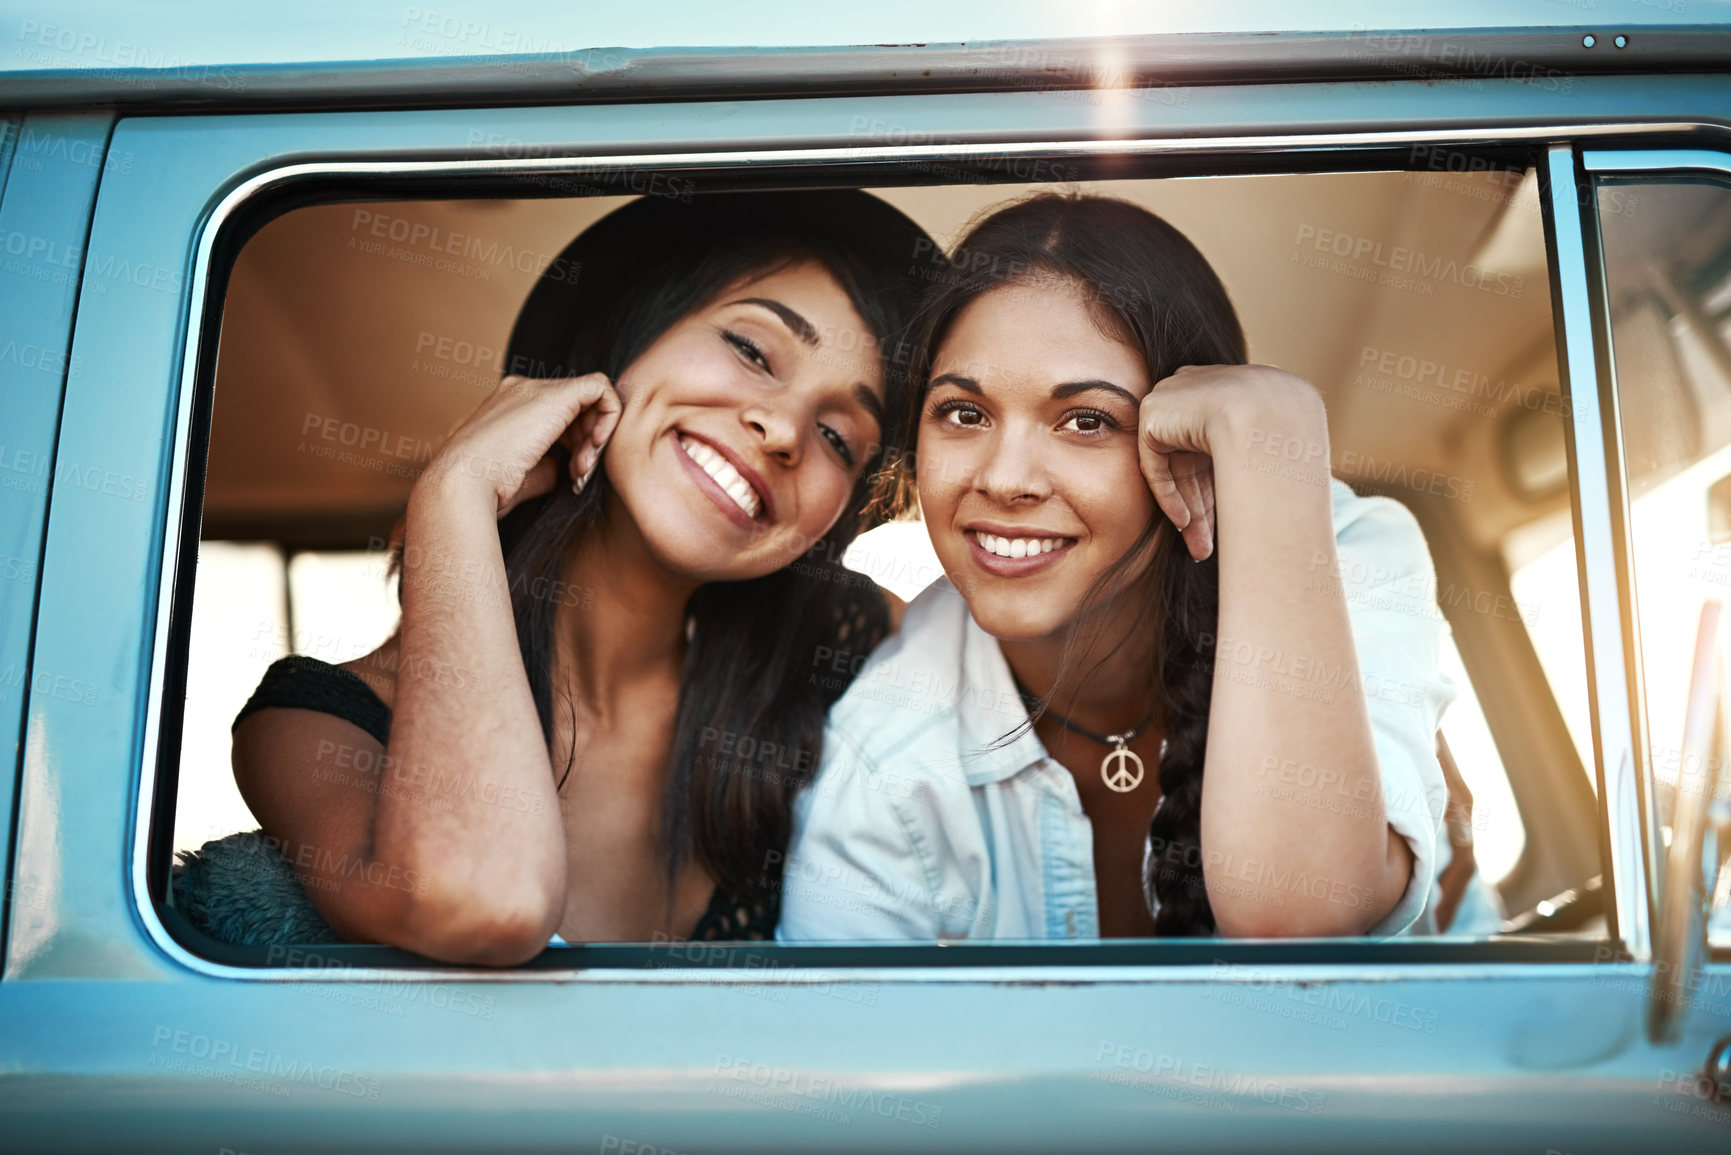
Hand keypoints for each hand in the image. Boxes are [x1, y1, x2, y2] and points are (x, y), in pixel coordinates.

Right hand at [419, 373, 622, 517]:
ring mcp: (536, 389)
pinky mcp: (555, 395)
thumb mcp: (521, 475)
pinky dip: (609, 416)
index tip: (572, 473)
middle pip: (577, 405)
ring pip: (591, 398)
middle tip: (580, 472)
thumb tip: (565, 468)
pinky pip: (601, 388)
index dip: (574, 442)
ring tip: (581, 469)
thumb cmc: (484, 488)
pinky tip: (595, 446)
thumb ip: (547, 465)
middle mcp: (522, 391)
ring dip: (596, 436)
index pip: (558, 414)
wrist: (463, 483)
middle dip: (588, 440)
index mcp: (510, 405)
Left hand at [1137, 364, 1325, 561]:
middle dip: (1203, 507)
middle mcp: (1199, 390)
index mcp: (1229, 391)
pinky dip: (1168, 495)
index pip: (1216, 446)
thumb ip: (1254, 459)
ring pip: (1176, 466)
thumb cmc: (1284, 431)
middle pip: (1194, 461)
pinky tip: (1184, 523)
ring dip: (1188, 510)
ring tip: (1199, 548)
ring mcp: (1174, 397)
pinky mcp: (1154, 412)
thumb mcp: (1273, 445)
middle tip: (1208, 544)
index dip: (1220, 488)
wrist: (1265, 413)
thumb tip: (1268, 490)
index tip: (1230, 519)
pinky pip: (1155, 462)